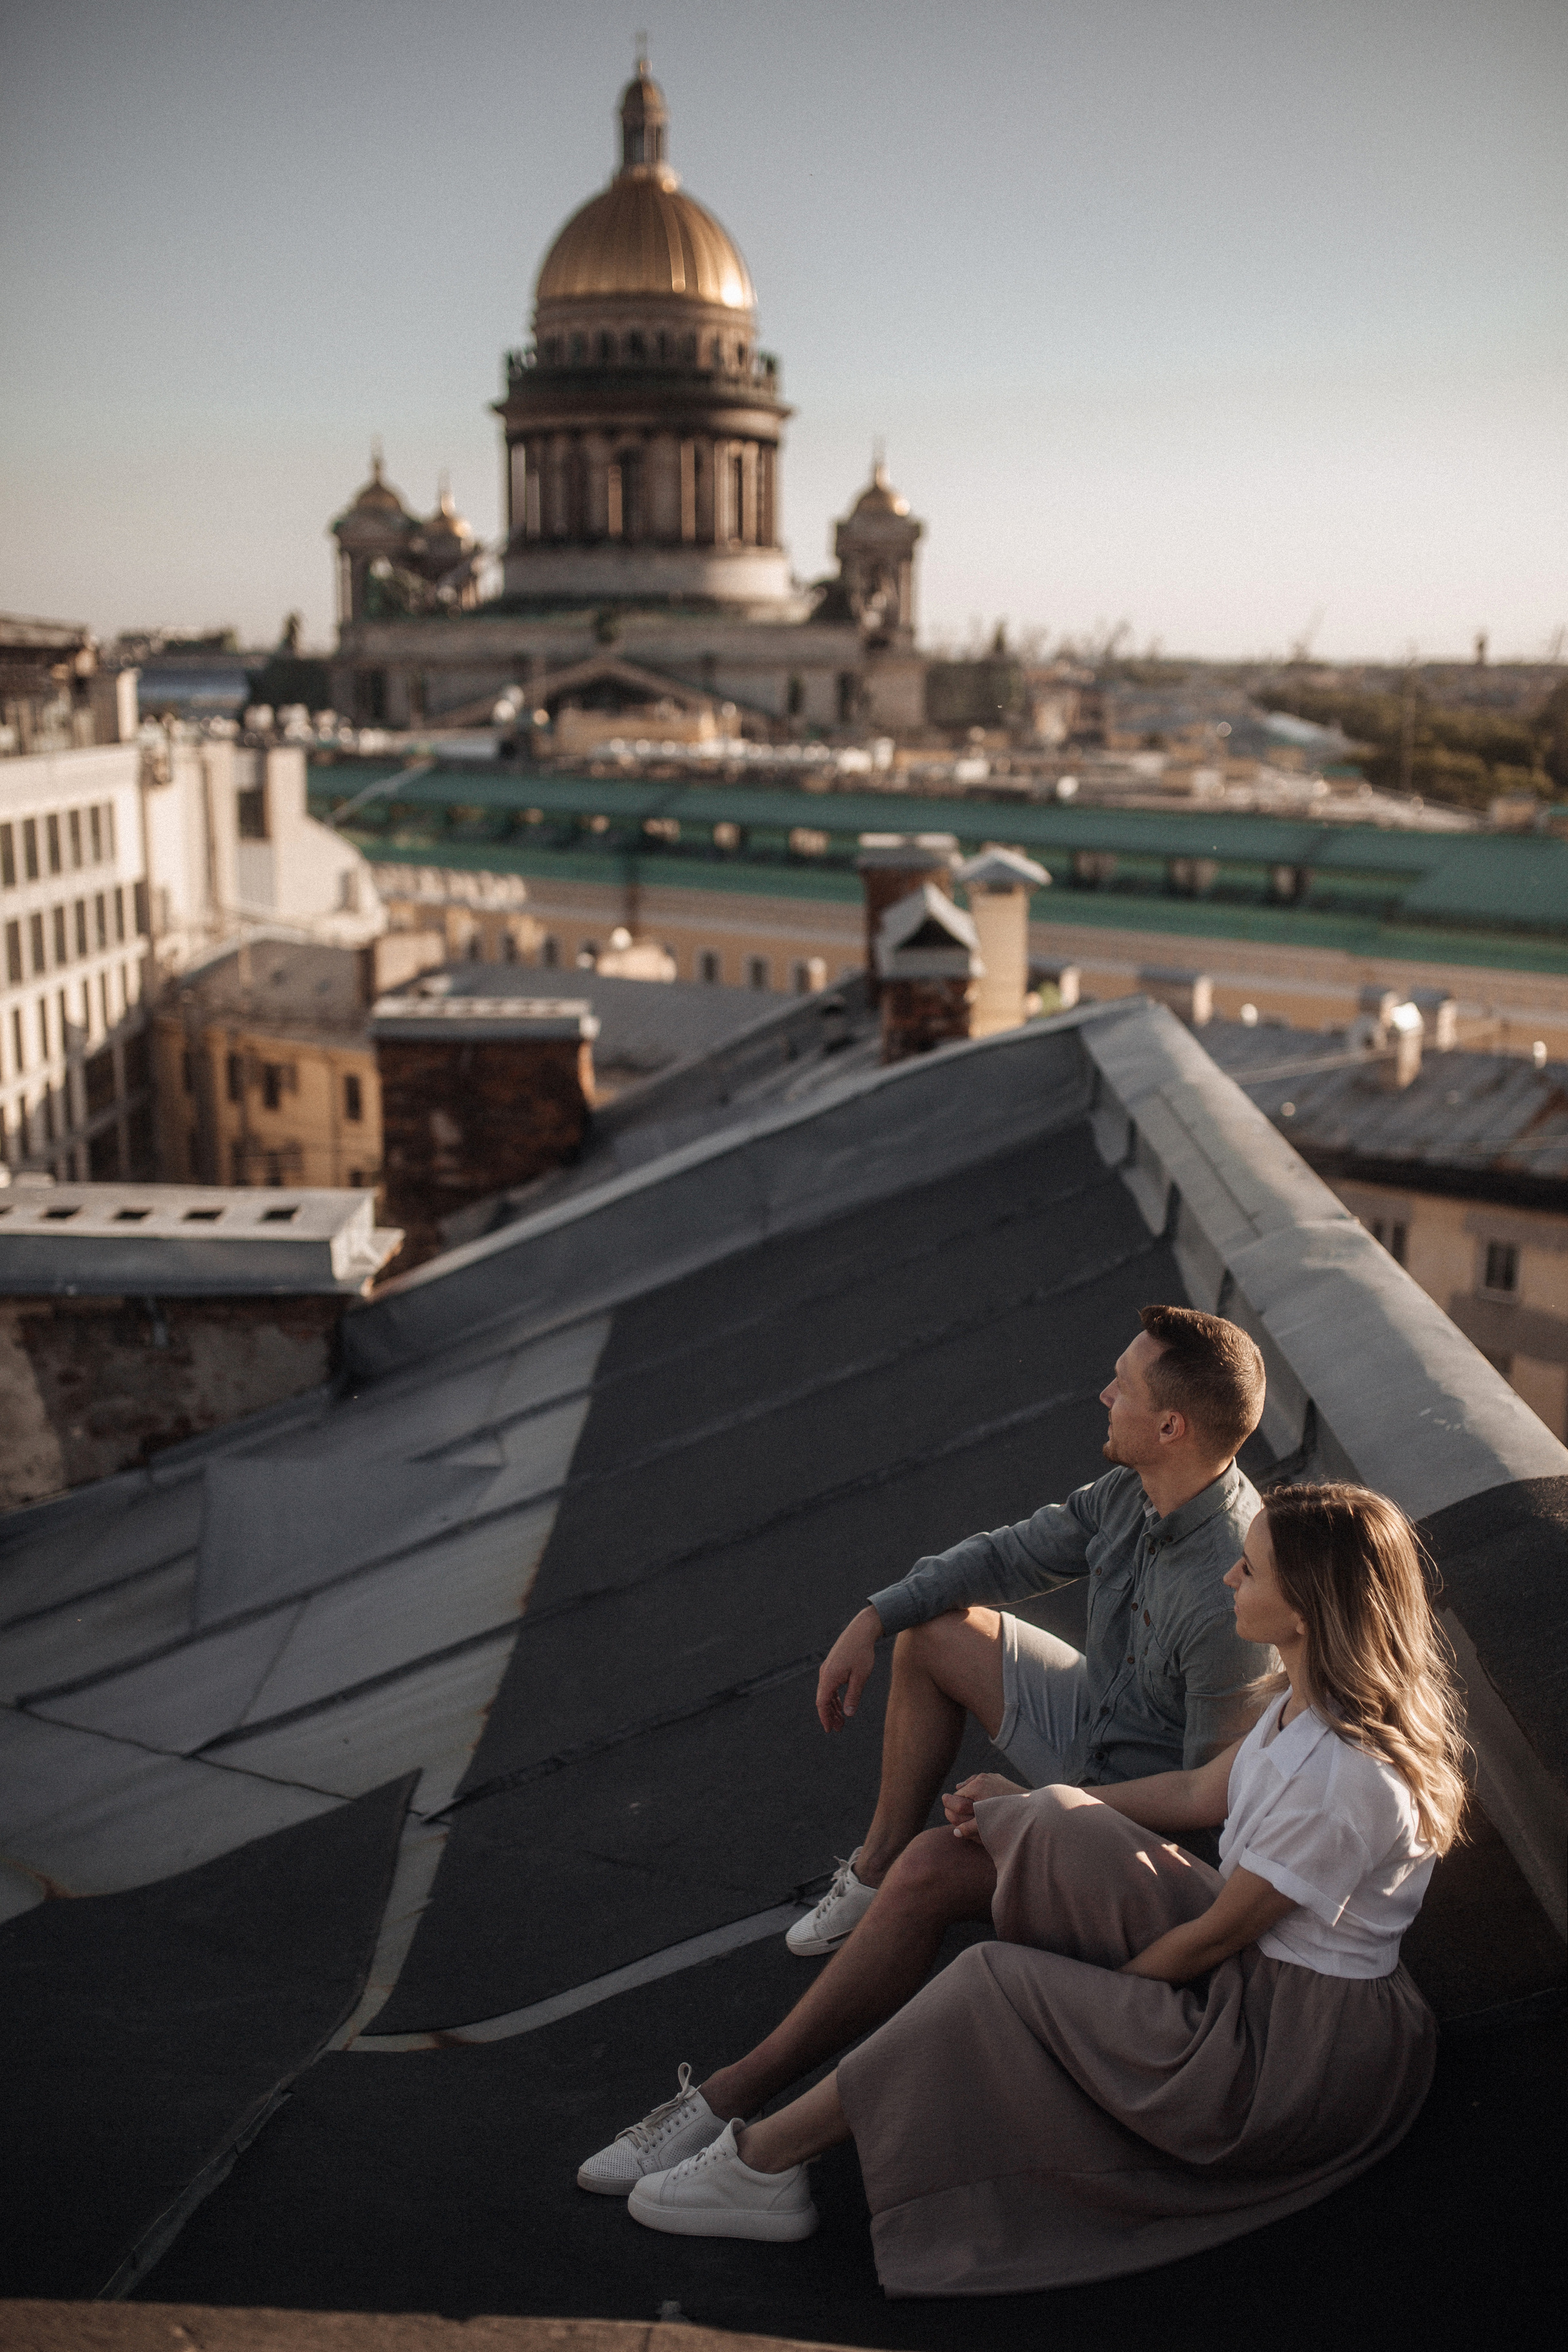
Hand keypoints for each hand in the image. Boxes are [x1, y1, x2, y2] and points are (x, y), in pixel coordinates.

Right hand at [816, 1607, 882, 1731]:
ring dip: (833, 1707)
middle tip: (839, 1728)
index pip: (822, 1703)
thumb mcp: (860, 1677)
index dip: (825, 1718)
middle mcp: (825, 1673)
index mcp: (829, 1677)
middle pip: (823, 1700)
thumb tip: (848, 1714)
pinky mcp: (832, 1665)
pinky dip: (834, 1697)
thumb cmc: (862, 1653)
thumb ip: (853, 1696)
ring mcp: (827, 1669)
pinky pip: (830, 1685)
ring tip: (842, 1719)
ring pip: (826, 1693)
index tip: (830, 1730)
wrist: (861, 1630)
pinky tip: (842, 1704)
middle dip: (830, 1715)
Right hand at [942, 1773, 1027, 1838]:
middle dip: (962, 1803)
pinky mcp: (998, 1778)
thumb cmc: (1007, 1817)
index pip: (955, 1798)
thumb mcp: (986, 1824)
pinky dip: (979, 1790)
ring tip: (971, 1810)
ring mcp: (990, 1776)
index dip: (954, 1810)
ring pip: (972, 1786)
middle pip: (963, 1791)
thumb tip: (955, 1832)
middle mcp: (982, 1777)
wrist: (1033, 1808)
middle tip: (963, 1816)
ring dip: (970, 1797)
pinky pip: (982, 1783)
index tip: (957, 1819)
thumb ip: (968, 1828)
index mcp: (976, 1786)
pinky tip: (978, 1798)